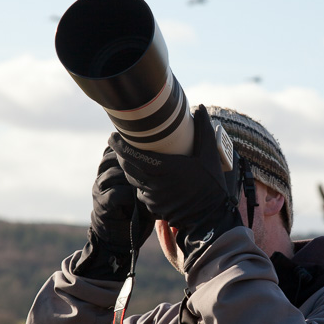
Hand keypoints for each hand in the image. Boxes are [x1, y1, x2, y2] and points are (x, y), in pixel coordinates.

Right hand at [73, 147, 154, 279]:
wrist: (118, 240)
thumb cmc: (135, 213)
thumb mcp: (141, 190)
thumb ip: (145, 174)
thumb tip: (170, 158)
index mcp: (109, 171)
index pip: (113, 150)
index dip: (128, 148)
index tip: (149, 149)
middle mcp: (102, 178)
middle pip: (111, 157)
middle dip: (130, 160)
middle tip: (151, 164)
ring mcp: (100, 191)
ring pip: (113, 174)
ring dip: (131, 177)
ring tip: (147, 183)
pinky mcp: (102, 206)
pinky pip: (115, 194)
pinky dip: (129, 195)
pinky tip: (140, 199)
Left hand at [110, 104, 241, 271]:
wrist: (210, 216)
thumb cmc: (210, 183)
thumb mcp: (210, 154)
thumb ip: (203, 129)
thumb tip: (199, 107)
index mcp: (162, 168)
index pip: (131, 155)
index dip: (119, 145)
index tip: (112, 136)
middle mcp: (152, 183)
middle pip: (127, 167)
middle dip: (122, 155)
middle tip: (120, 145)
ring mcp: (151, 198)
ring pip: (133, 181)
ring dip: (131, 170)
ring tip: (133, 159)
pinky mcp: (153, 208)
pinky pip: (141, 193)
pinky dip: (141, 185)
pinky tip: (147, 179)